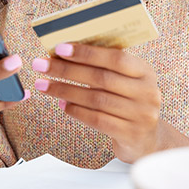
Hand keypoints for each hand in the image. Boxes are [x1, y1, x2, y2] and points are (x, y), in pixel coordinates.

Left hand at [30, 43, 161, 161]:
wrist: (147, 139)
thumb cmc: (128, 102)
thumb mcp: (125, 81)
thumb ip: (104, 67)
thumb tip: (65, 53)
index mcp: (145, 72)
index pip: (115, 57)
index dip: (86, 53)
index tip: (59, 48)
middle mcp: (147, 92)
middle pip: (101, 78)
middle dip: (67, 70)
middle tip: (41, 65)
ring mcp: (141, 115)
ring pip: (96, 99)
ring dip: (65, 91)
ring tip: (43, 85)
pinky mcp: (131, 134)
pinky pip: (98, 120)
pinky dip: (76, 111)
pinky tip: (62, 104)